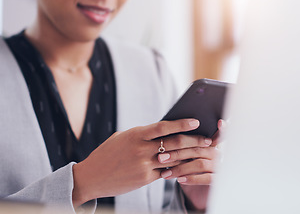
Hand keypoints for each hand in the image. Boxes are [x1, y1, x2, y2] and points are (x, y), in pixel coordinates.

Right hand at [71, 119, 209, 206]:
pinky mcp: (145, 179)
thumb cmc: (106, 154)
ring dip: (191, 156)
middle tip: (207, 140)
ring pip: (174, 159)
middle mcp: (141, 149)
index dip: (181, 123)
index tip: (195, 121)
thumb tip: (161, 131)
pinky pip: (166, 173)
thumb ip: (141, 135)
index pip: (163, 126)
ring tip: (202, 153)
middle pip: (175, 143)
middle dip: (194, 141)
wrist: (92, 176)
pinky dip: (177, 169)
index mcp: (135, 134)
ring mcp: (144, 165)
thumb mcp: (122, 138)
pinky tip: (186, 166)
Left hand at [158, 119, 224, 210]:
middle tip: (160, 158)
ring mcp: (217, 166)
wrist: (194, 191)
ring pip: (200, 164)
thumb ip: (181, 144)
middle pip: (197, 149)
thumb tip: (165, 133)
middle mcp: (215, 153)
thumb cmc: (185, 168)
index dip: (221, 128)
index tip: (219, 122)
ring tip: (165, 172)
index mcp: (208, 143)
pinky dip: (191, 178)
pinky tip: (180, 180)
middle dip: (177, 153)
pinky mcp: (216, 180)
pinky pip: (206, 178)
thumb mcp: (182, 155)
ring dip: (180, 168)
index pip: (216, 133)